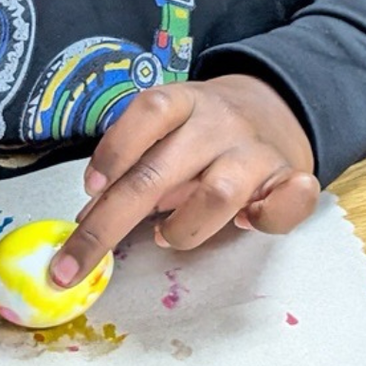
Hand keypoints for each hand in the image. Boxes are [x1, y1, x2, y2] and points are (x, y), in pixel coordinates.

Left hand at [50, 75, 319, 287]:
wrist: (271, 109)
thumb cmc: (199, 132)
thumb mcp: (162, 135)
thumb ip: (131, 170)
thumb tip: (88, 217)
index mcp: (182, 102)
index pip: (148, 112)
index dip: (115, 149)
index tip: (89, 188)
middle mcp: (218, 123)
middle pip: (158, 172)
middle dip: (111, 222)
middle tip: (76, 262)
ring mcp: (254, 150)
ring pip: (217, 194)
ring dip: (182, 228)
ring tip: (165, 236)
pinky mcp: (290, 176)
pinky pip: (288, 202)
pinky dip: (267, 220)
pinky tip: (245, 224)